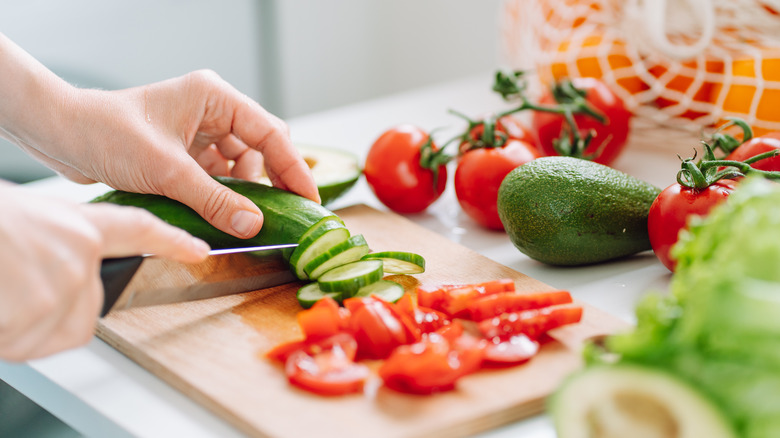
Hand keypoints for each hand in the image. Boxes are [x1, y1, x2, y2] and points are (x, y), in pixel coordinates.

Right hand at [0, 184, 209, 361]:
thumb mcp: (20, 220)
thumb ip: (53, 245)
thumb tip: (51, 270)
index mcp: (74, 224)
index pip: (139, 230)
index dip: (171, 241)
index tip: (199, 248)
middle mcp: (78, 253)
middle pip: (88, 307)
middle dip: (53, 311)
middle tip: (13, 287)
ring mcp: (62, 285)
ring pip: (53, 329)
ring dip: (19, 324)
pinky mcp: (39, 312)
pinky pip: (25, 343)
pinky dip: (4, 335)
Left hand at [29, 70, 319, 238]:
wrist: (63, 136)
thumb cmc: (107, 133)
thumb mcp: (167, 171)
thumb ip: (214, 199)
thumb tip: (254, 224)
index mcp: (214, 97)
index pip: (270, 133)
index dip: (294, 168)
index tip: (310, 199)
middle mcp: (212, 111)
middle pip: (260, 150)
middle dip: (271, 183)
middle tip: (286, 216)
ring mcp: (199, 133)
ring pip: (240, 168)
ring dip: (244, 194)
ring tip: (245, 220)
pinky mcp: (187, 153)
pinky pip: (219, 178)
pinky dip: (223, 197)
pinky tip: (224, 215)